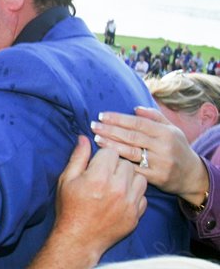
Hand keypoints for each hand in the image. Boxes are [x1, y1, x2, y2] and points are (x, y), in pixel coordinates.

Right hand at [54, 136, 146, 258]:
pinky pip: (143, 196)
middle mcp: (118, 188)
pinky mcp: (136, 215)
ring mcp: (129, 203)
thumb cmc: (70, 208)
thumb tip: (84, 138)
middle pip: (126, 163)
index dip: (102, 155)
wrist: (78, 239)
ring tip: (115, 184)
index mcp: (99, 177)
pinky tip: (121, 198)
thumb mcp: (67, 179)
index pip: (111, 151)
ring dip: (129, 178)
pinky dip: (134, 195)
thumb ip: (78, 157)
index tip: (96, 163)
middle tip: (104, 174)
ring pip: (140, 178)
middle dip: (115, 165)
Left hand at [92, 107, 208, 205]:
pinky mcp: (156, 178)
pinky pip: (134, 170)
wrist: (192, 176)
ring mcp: (160, 164)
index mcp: (166, 133)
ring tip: (97, 139)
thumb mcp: (171, 129)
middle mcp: (163, 147)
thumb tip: (134, 108)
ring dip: (111, 145)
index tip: (102, 115)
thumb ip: (154, 117)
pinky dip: (119, 163)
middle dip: (110, 130)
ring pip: (131, 153)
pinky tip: (106, 157)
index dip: (118, 118)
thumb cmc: (177, 148)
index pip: (138, 123)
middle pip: (132, 136)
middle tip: (93, 126)